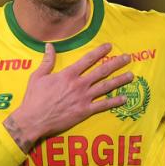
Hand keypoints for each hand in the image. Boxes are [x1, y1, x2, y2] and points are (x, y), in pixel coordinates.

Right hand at [4, 42, 132, 151]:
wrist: (33, 120)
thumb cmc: (34, 98)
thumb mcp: (38, 76)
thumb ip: (47, 61)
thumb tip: (49, 46)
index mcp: (68, 74)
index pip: (88, 59)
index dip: (100, 51)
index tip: (110, 46)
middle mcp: (79, 84)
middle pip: (102, 71)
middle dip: (116, 63)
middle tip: (127, 58)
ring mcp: (83, 98)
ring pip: (106, 87)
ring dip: (120, 80)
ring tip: (131, 75)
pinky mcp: (84, 111)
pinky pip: (103, 105)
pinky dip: (114, 102)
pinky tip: (125, 98)